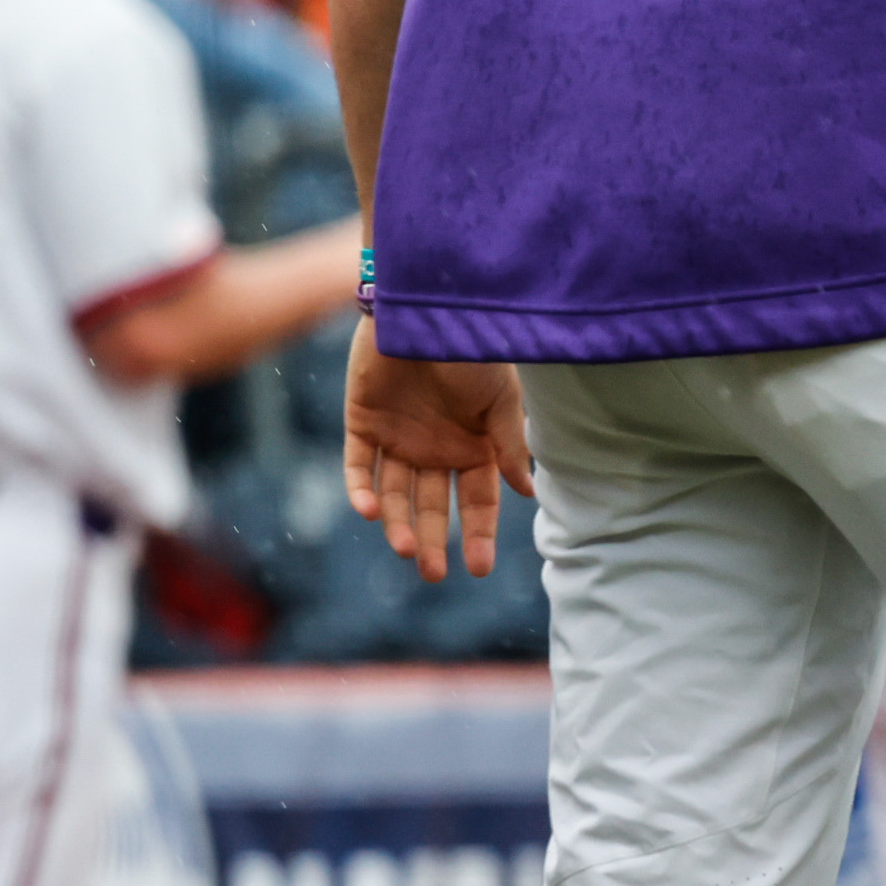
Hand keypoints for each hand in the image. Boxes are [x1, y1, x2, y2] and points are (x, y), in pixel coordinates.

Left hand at [343, 326, 533, 582]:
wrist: (424, 311)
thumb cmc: (470, 352)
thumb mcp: (501, 401)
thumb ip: (509, 446)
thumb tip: (527, 492)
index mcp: (473, 447)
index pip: (477, 502)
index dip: (477, 534)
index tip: (477, 568)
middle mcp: (434, 449)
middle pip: (432, 506)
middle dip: (433, 540)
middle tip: (432, 573)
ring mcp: (397, 439)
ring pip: (394, 494)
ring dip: (396, 523)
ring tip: (403, 548)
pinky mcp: (361, 424)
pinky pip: (358, 466)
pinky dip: (361, 491)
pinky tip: (369, 512)